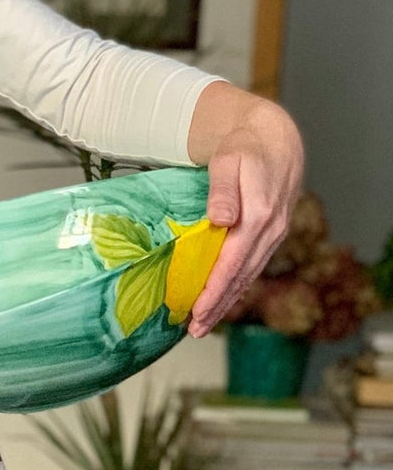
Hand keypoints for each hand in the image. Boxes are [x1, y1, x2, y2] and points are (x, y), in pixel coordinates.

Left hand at [185, 85, 305, 336]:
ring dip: (227, 301)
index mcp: (259, 216)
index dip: (214, 291)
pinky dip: (236, 286)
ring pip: (249, 276)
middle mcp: (271, 230)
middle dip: (218, 306)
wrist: (275, 139)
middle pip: (241, 277)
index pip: (233, 263)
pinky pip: (252, 267)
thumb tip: (220, 219)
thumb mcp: (229, 160)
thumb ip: (222, 190)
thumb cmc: (245, 147)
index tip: (196, 313)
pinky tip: (222, 300)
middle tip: (194, 330)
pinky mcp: (272, 235)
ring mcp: (275, 235)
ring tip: (204, 324)